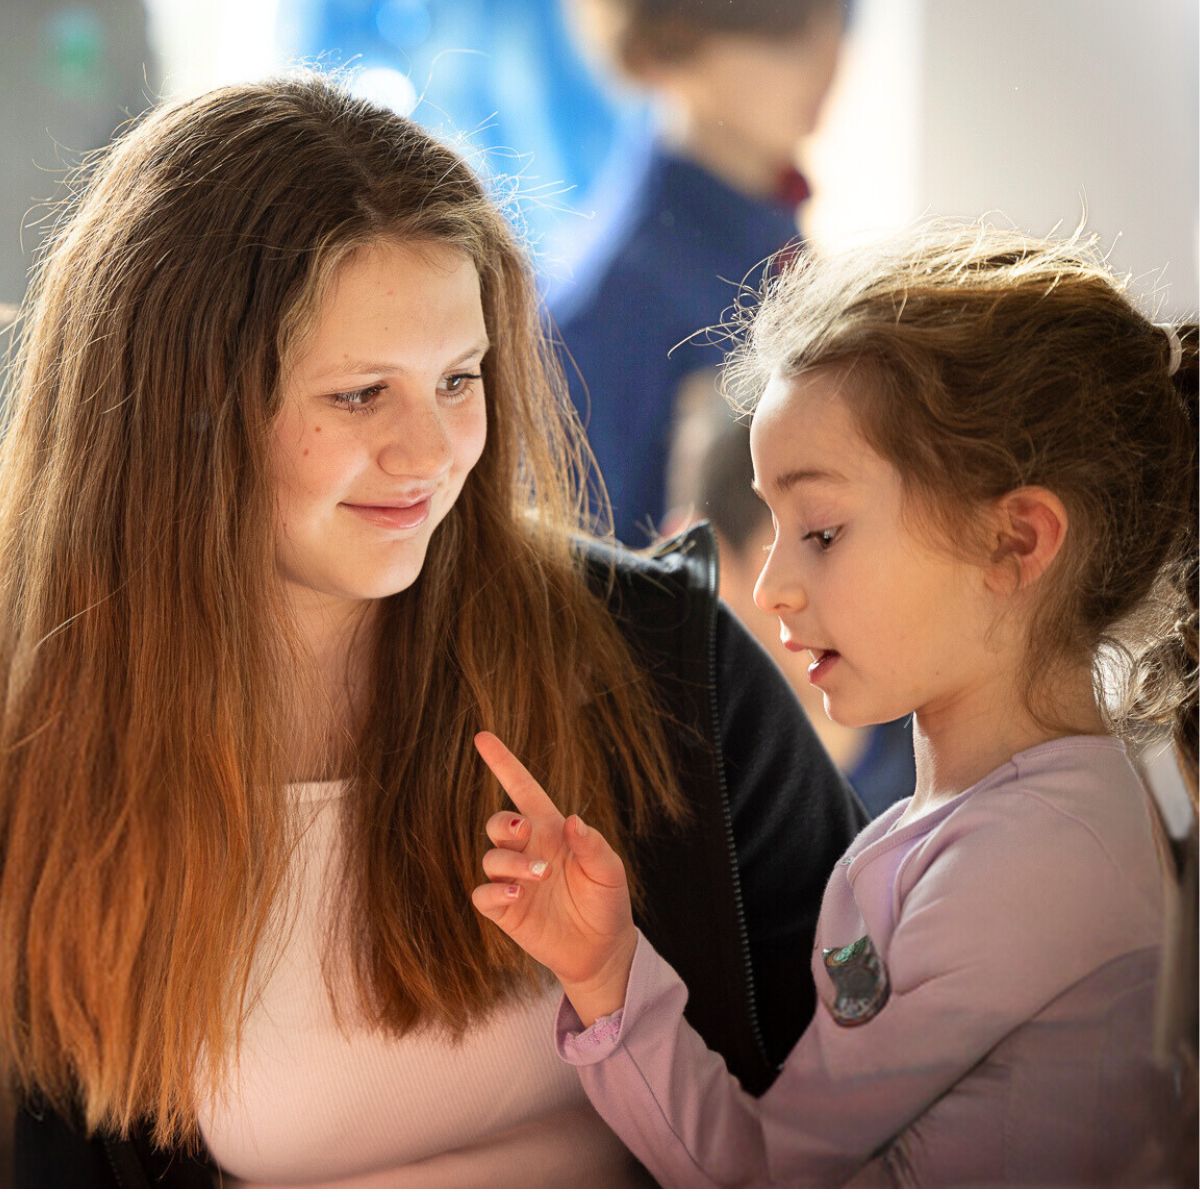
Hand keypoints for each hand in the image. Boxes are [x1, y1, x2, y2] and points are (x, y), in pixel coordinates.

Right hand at [471, 731, 637, 1025]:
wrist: (602, 948)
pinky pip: (483, 894)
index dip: (503, 763)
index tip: (483, 737)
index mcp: (552, 829)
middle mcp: (528, 850)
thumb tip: (573, 820)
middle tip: (524, 831)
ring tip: (541, 875)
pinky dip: (495, 890)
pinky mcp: (505, 910)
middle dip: (503, 822)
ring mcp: (514, 879)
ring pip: (491, 858)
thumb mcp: (609, 869)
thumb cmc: (607, 900)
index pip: (523, 789)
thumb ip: (592, 844)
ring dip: (511, 862)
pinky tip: (518, 894)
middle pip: (498, 823)